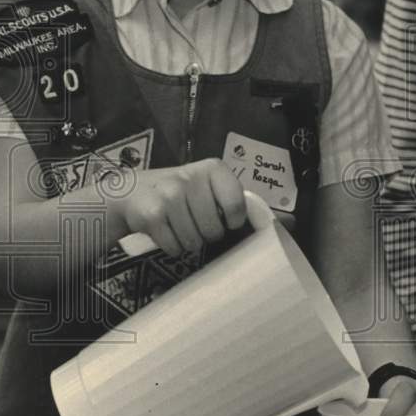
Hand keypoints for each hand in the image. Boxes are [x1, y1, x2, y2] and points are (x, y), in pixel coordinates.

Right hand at [114, 158, 246, 256]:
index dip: (233, 219)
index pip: (236, 203)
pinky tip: (164, 231)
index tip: (226, 220)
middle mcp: (189, 178)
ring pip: (194, 241)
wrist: (130, 192)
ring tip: (177, 226)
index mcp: (211, 168)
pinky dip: (171, 246)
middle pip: (214, 229)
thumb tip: (285, 222)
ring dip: (187, 241)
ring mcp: (169, 195)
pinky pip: (174, 247)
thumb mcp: (205, 187)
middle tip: (194, 223)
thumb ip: (234, 199)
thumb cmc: (178, 192)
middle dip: (206, 234)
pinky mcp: (152, 215)